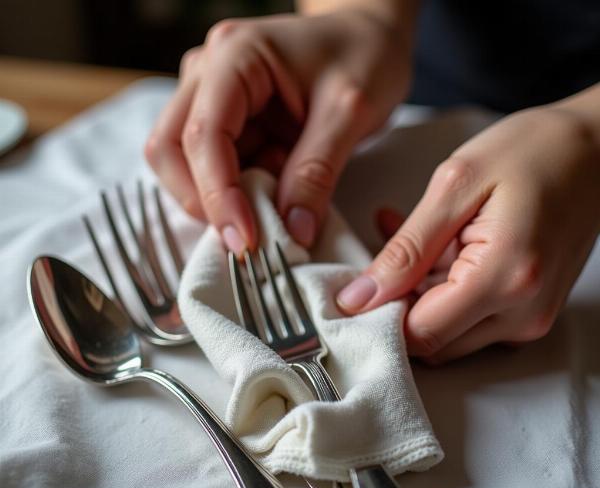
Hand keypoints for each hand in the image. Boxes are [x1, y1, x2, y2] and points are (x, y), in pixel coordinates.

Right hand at [145, 8, 414, 252]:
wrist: (369, 38)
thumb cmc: (364, 56)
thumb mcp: (351, 111)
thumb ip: (317, 172)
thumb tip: (293, 232)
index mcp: (235, 56)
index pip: (203, 134)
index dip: (218, 195)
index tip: (247, 241)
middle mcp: (208, 74)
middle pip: (170, 150)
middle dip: (204, 201)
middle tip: (248, 235)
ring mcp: (211, 98)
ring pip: (184, 165)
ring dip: (220, 199)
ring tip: (272, 201)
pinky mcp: (226, 123)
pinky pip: (214, 169)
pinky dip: (237, 194)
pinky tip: (274, 189)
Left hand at [337, 103, 599, 362]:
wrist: (598, 149)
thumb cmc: (534, 151)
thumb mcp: (455, 187)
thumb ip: (404, 250)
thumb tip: (361, 297)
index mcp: (504, 278)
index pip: (419, 334)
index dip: (380, 314)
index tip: (360, 285)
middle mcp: (522, 313)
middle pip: (432, 342)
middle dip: (399, 302)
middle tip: (387, 252)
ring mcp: (530, 317)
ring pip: (447, 333)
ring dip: (419, 293)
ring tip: (412, 235)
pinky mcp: (528, 310)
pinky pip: (469, 317)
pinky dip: (443, 288)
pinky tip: (437, 245)